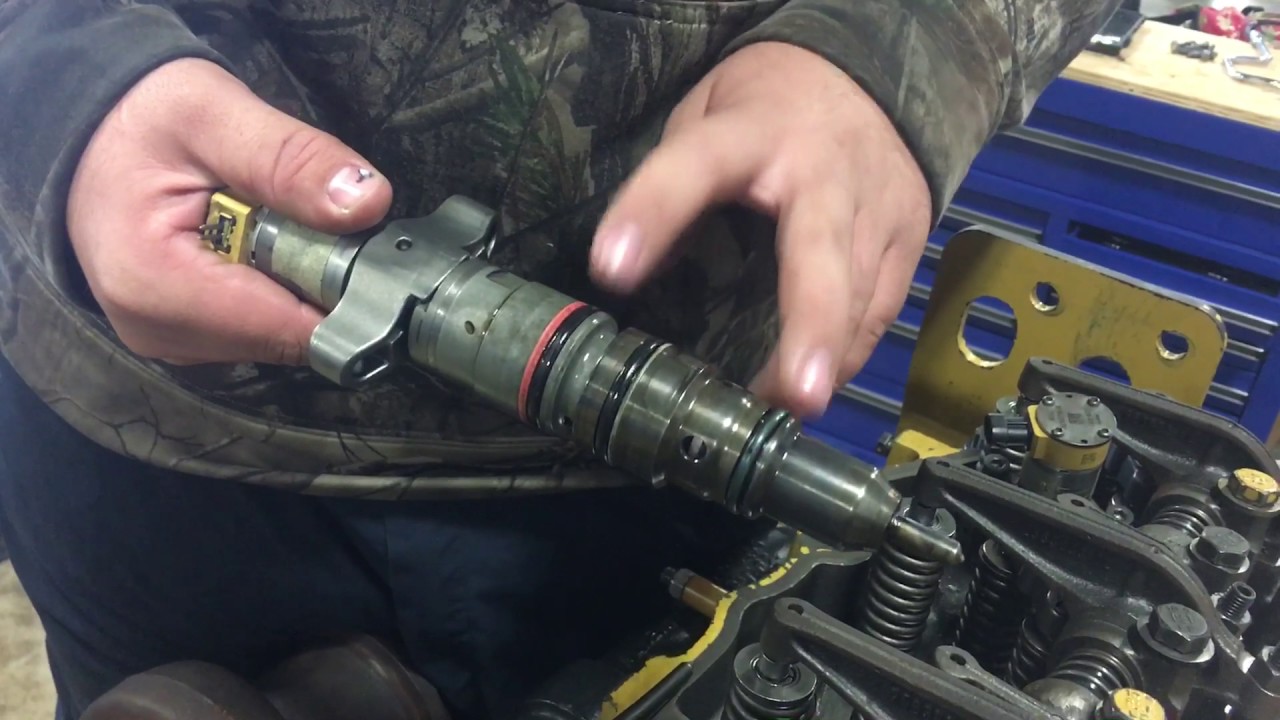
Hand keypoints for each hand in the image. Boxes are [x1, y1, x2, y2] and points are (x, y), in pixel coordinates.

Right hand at [67, 58, 391, 364]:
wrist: (92, 136)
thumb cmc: (145, 119)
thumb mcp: (214, 112)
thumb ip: (290, 158)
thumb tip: (367, 202)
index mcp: (156, 286)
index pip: (289, 330)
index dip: (345, 295)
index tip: (372, 250)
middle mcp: (160, 331)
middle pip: (289, 338)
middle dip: (322, 286)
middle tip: (319, 222)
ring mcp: (172, 341)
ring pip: (281, 336)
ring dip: (302, 287)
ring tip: (286, 227)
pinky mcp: (187, 337)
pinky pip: (261, 329)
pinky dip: (279, 292)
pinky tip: (267, 248)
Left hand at [589, 42, 931, 417]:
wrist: (874, 73)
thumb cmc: (768, 106)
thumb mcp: (707, 116)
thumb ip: (679, 180)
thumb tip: (634, 273)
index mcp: (755, 131)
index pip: (696, 165)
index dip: (653, 213)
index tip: (610, 269)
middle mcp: (825, 170)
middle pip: (821, 251)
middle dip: (810, 325)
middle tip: (792, 394)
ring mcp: (877, 206)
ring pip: (861, 295)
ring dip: (825, 360)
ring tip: (786, 412)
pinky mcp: (909, 236)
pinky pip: (881, 309)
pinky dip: (849, 352)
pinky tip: (817, 383)